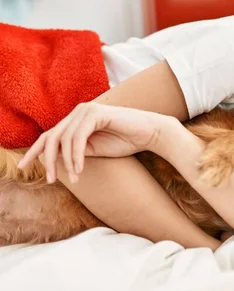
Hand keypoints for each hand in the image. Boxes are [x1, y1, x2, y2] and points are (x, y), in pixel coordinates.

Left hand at [18, 102, 174, 183]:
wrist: (151, 133)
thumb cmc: (126, 141)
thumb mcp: (94, 149)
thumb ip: (75, 151)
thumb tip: (54, 160)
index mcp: (77, 118)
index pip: (50, 134)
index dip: (36, 151)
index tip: (25, 167)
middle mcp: (79, 111)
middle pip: (52, 137)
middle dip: (47, 160)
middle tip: (50, 180)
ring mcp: (87, 110)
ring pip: (64, 139)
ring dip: (67, 162)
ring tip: (75, 178)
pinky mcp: (96, 114)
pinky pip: (78, 138)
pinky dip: (76, 156)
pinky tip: (80, 169)